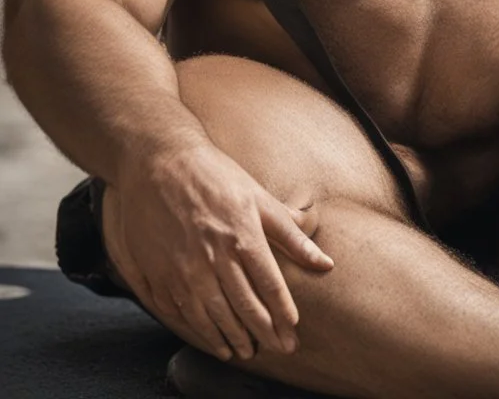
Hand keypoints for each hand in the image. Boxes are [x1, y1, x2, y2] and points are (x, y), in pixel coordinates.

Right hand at [104, 140, 333, 361]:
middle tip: (278, 348)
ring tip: (247, 351)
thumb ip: (291, 233)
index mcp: (242, 235)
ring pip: (213, 316)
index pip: (269, 286)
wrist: (159, 162)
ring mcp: (183, 267)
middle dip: (264, 332)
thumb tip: (325, 262)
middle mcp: (213, 256)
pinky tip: (213, 339)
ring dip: (233, 338)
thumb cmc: (214, 175)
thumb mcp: (258, 196)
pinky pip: (182, 313)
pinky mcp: (159, 272)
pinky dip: (200, 331)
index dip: (283, 313)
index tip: (293, 331)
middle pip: (243, 306)